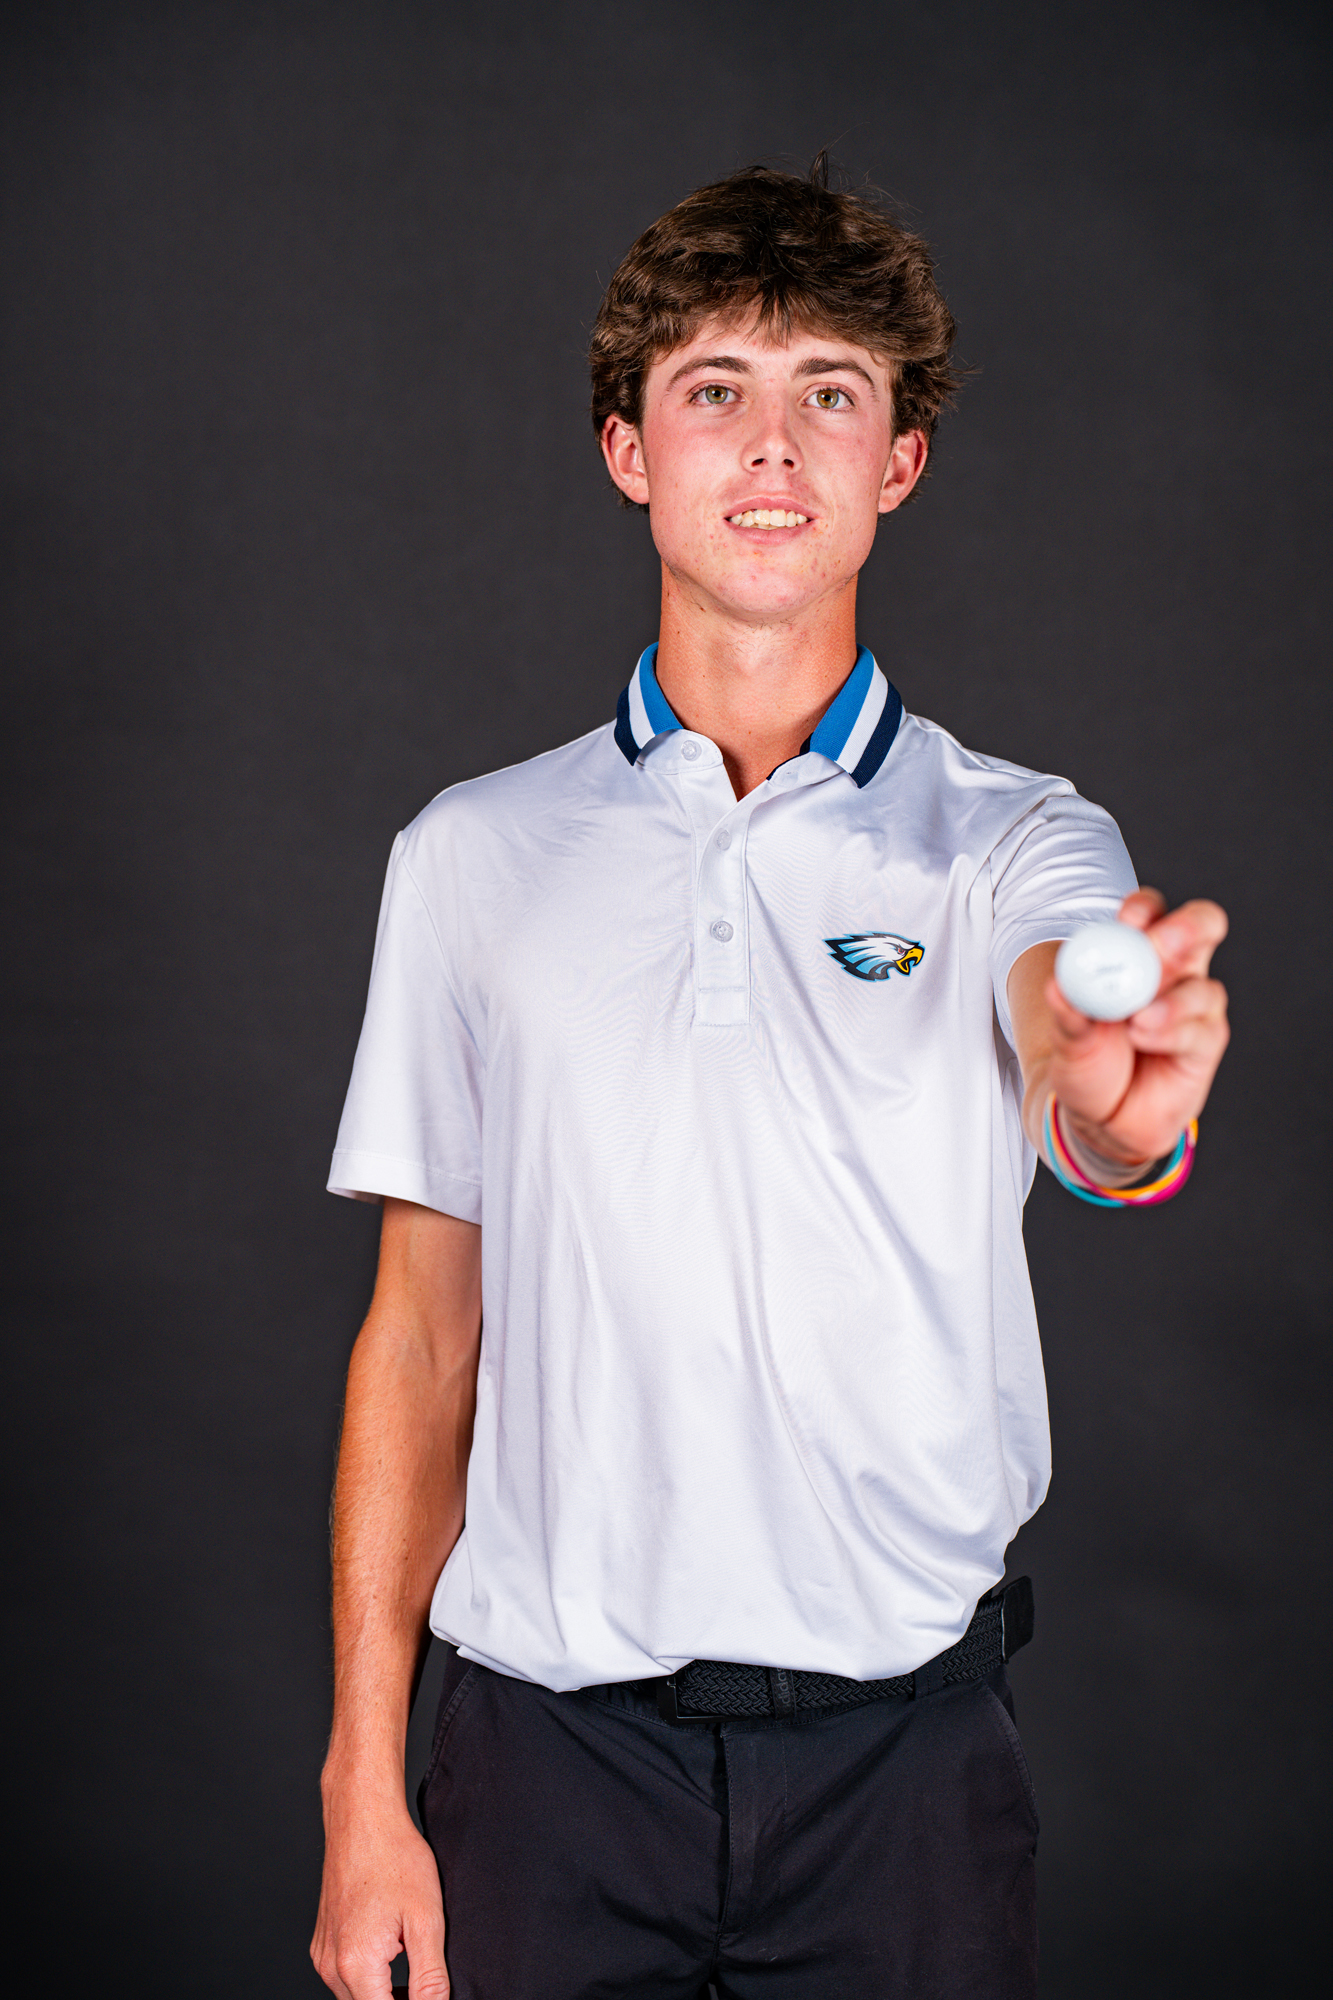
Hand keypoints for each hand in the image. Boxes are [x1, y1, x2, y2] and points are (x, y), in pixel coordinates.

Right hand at [310, 1783, 448, 1999]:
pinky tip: (392, 1948)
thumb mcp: (426, 1919)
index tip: (430, 1995)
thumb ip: (430, 1977)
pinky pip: (345, 1976)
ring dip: (383, 1992)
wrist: (362, 1817)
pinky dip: (370, 1976)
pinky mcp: (323, 1942)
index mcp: (356, 1965)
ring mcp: (324, 1954)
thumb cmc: (394, 1857)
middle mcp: (332, 1966)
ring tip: (410, 1959)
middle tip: (425, 1980)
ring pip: (356, 1996)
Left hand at [1043, 889, 1229, 1165]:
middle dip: (1185, 929)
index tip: (1126, 921)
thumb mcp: (1067, 1036)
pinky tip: (1146, 1038)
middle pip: (1201, 928)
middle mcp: (1174, 971)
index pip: (1150, 913)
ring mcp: (1194, 1005)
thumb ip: (1067, 1011)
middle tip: (1160, 946)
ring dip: (1170, 1003)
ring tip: (1135, 1023)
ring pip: (1202, 987)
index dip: (1143, 910)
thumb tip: (1057, 987)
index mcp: (1137, 953)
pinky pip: (1201, 1030)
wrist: (1101, 1115)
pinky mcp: (1206, 1041)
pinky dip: (1173, 1032)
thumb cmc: (1088, 1060)